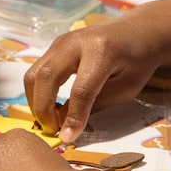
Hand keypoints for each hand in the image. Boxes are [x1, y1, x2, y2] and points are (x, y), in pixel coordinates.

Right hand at [23, 0, 170, 142]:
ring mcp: (61, 41)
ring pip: (34, 73)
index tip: (67, 138)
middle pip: (46, 77)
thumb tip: (65, 125)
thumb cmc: (137, 62)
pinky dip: (39, 92)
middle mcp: (75, 42)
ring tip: (49, 120)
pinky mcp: (54, 46)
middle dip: (43, 108)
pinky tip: (50, 107)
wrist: (136, 32)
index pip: (81, 90)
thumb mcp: (125, 89)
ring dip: (36, 101)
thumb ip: (95, 105)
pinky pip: (38, 71)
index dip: (73, 117)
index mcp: (102, 52)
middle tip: (52, 130)